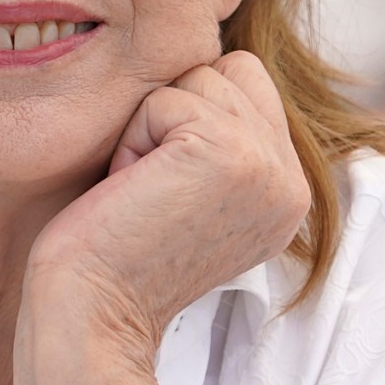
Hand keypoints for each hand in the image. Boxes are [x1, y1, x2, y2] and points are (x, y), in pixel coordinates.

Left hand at [20, 51, 309, 367]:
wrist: (93, 320)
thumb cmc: (115, 258)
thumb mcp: (193, 197)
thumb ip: (222, 141)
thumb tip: (208, 65)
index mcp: (288, 193)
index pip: (248, 84)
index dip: (189, 118)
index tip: (166, 192)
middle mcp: (292, 182)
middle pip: (228, 70)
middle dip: (172, 117)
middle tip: (151, 191)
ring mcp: (268, 167)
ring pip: (198, 78)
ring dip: (150, 128)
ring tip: (143, 193)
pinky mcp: (230, 154)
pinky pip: (166, 98)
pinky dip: (133, 140)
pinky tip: (132, 193)